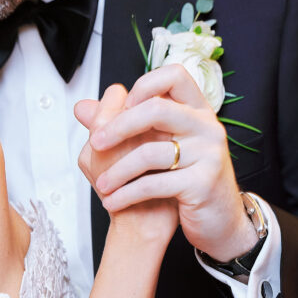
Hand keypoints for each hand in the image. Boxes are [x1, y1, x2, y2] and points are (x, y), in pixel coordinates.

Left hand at [83, 65, 254, 260]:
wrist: (217, 222)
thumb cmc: (182, 180)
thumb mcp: (152, 146)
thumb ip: (117, 124)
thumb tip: (81, 107)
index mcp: (196, 110)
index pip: (174, 75)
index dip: (145, 86)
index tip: (123, 106)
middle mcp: (207, 126)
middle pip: (156, 109)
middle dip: (118, 127)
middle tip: (96, 144)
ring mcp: (209, 153)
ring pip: (150, 153)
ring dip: (117, 172)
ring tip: (103, 185)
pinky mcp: (203, 183)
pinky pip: (153, 184)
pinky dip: (126, 194)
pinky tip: (113, 201)